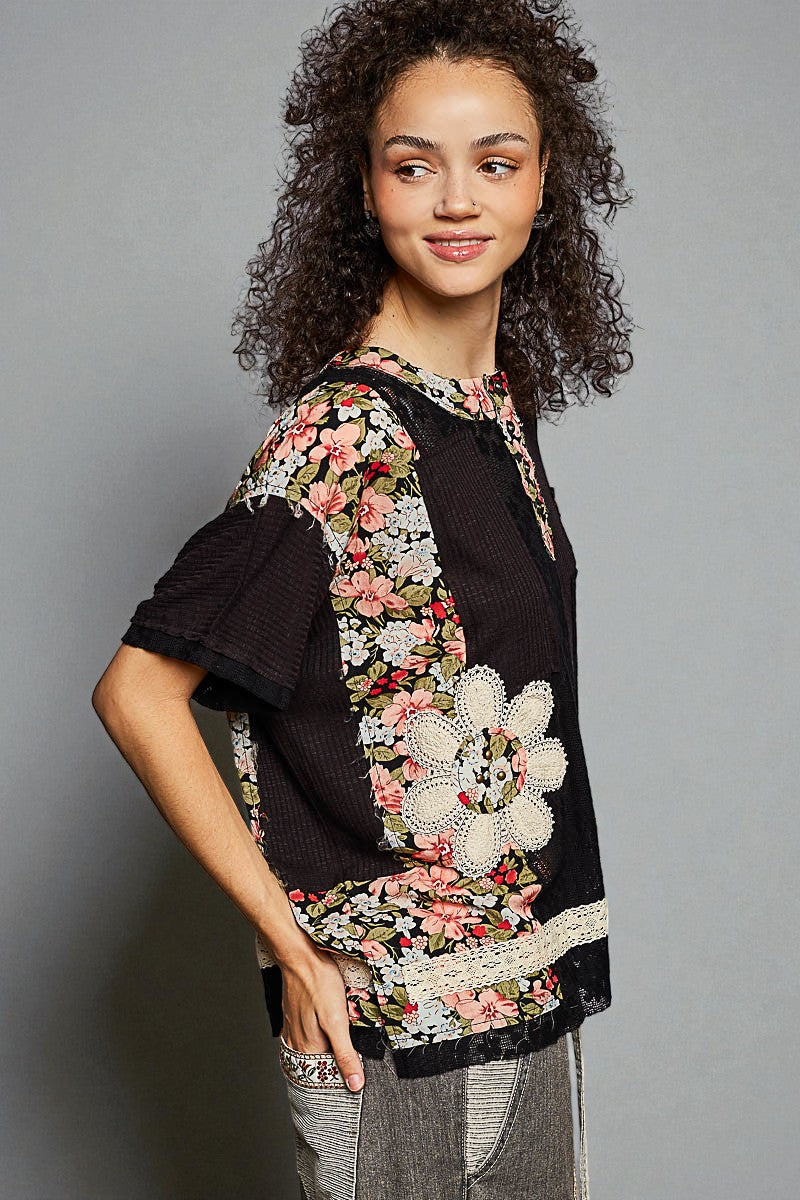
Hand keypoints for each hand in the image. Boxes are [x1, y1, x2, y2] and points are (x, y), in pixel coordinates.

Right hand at [279, 942, 364, 1091]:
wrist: (301, 956)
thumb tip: (355, 1085)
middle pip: (317, 1066)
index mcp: (308, 1049)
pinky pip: (304, 1038)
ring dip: (326, 1054)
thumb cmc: (320, 984)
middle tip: (354, 1065)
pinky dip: (317, 1041)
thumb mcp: (338, 1021)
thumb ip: (345, 1054)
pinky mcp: (293, 1016)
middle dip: (334, 1068)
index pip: (326, 1078)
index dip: (343, 1080)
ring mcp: (292, 1029)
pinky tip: (326, 1033)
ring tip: (343, 1051)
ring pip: (311, 1052)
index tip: (358, 1079)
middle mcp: (296, 1043)